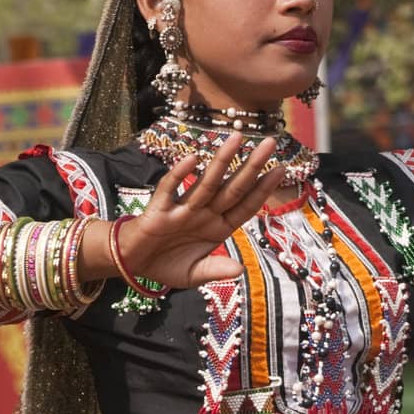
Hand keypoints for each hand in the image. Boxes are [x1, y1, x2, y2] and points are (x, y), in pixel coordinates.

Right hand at [100, 134, 289, 289]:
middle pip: (232, 188)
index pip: (244, 207)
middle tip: (272, 143)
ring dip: (221, 162)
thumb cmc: (166, 265)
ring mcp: (182, 210)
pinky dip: (179, 176)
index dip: (262, 190)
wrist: (133, 263)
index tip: (280, 170)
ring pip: (206, 183)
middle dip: (252, 167)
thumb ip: (215, 271)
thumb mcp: (194, 275)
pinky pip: (169, 189)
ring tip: (237, 138)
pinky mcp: (159, 210)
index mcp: (216, 228)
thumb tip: (239, 270)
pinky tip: (192, 160)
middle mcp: (204, 214)